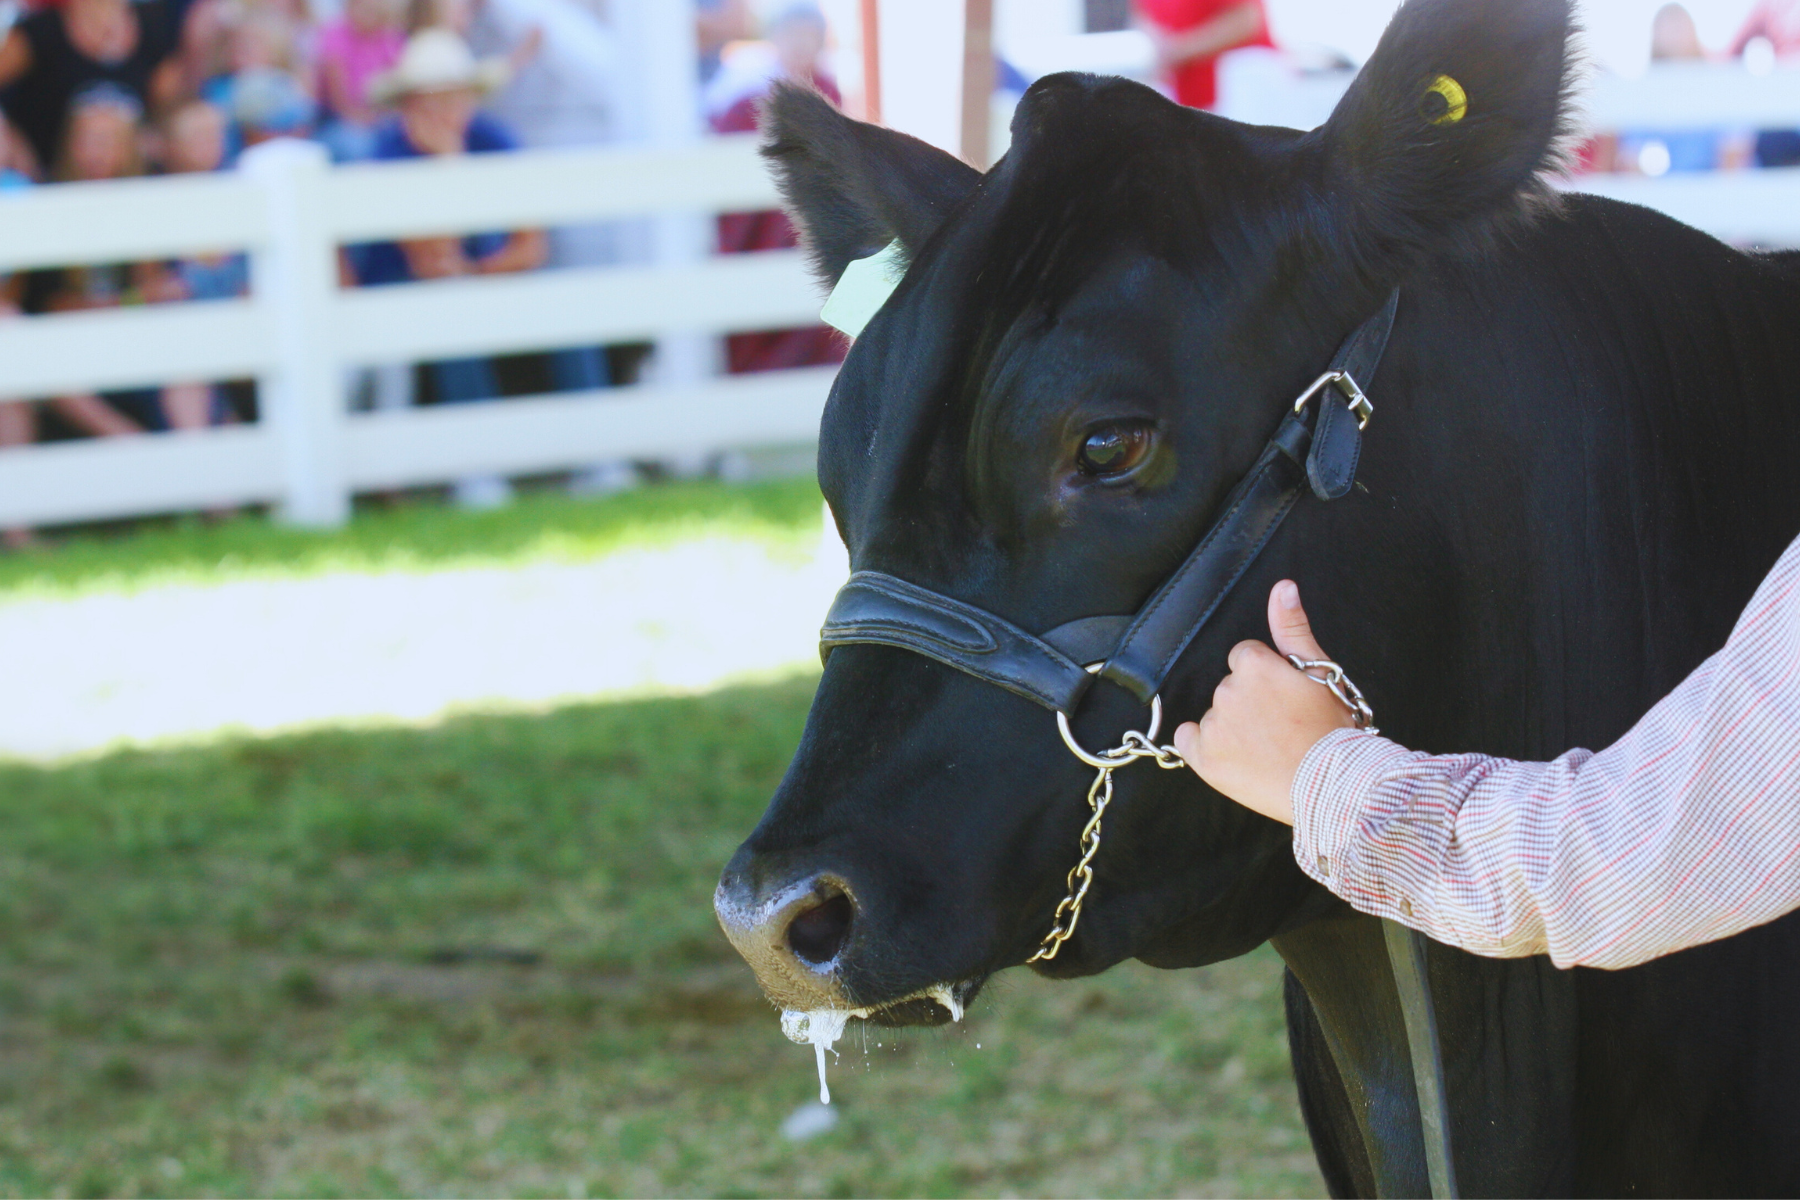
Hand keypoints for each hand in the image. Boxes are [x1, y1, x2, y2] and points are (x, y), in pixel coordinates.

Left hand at [1173, 581, 1356, 823]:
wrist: (1332, 786)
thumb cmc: (1331, 731)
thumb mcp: (1319, 674)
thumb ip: (1292, 628)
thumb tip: (1282, 587)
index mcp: (1253, 664)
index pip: (1245, 659)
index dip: (1266, 681)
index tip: (1283, 701)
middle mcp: (1227, 690)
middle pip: (1229, 688)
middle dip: (1248, 703)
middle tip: (1279, 728)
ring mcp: (1214, 725)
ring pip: (1213, 715)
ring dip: (1231, 727)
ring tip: (1266, 748)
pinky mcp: (1204, 758)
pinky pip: (1187, 740)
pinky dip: (1202, 747)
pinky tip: (1233, 757)